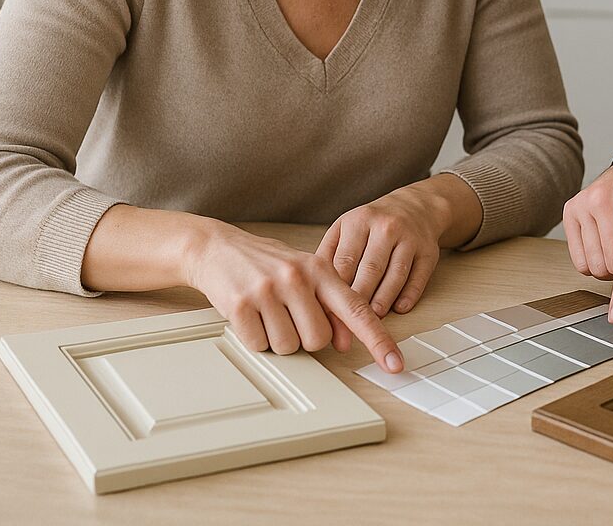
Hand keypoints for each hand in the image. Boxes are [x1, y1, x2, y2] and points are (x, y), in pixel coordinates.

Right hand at [183, 220, 403, 370]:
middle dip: (305, 337)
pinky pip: (259, 345)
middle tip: (289, 315)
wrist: (217, 248)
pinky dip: (256, 338)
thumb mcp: (305, 274)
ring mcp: (268, 290)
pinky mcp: (240, 305)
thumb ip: (329, 303)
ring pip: (289, 346)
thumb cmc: (267, 264)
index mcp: (320, 269)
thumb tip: (346, 340)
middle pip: (319, 339)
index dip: (378, 340)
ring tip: (268, 313)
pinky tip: (251, 316)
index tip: (394, 363)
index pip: (357, 310)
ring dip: (279, 339)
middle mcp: (297, 277)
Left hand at [315, 176, 470, 317]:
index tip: (327, 310)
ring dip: (383, 300)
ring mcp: (410, 238)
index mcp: (359, 221)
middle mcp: (386, 227)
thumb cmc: (373, 223)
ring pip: (395, 275)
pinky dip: (409, 295)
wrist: (415, 206)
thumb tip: (312, 288)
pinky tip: (400, 308)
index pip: (344, 261)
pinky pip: (419, 277)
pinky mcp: (428, 251)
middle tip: (347, 323)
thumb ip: (329, 253)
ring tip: (372, 319)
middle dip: (358, 299)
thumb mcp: (346, 227)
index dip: (334, 289)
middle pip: (370, 270)